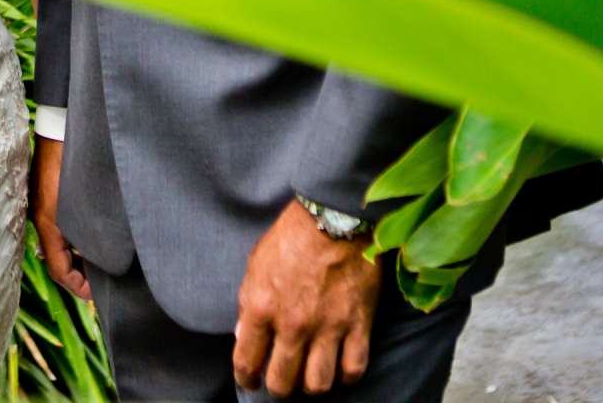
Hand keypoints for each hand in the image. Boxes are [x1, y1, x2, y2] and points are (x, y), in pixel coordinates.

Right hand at [30, 136, 88, 301]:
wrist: (60, 128)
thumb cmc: (73, 161)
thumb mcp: (84, 202)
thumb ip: (90, 232)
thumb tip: (101, 258)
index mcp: (49, 225)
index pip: (60, 272)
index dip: (79, 288)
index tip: (98, 294)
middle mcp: (44, 220)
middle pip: (59, 262)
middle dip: (80, 277)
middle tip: (103, 282)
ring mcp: (45, 209)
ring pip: (61, 246)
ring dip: (79, 258)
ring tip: (104, 262)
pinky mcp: (51, 198)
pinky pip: (62, 230)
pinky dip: (77, 241)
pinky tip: (95, 237)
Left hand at [231, 201, 379, 396]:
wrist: (334, 217)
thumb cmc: (292, 237)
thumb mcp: (256, 264)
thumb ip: (248, 303)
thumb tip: (244, 335)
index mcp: (262, 307)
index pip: (247, 362)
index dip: (246, 378)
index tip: (250, 381)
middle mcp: (293, 324)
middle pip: (282, 383)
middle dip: (278, 387)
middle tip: (281, 380)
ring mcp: (328, 327)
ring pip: (318, 385)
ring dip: (311, 385)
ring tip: (310, 375)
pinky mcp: (358, 323)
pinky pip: (353, 368)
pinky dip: (346, 375)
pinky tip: (340, 368)